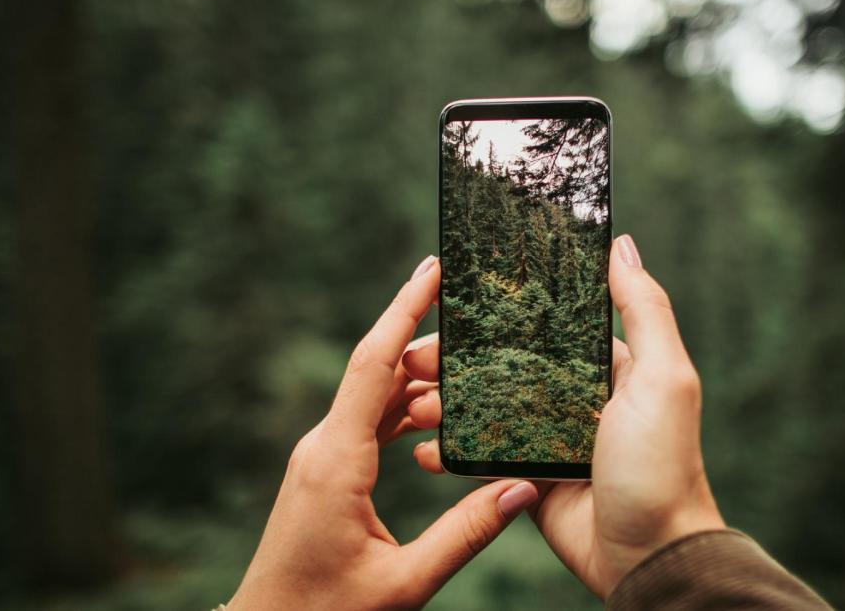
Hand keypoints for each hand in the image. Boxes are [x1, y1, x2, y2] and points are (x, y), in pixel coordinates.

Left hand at [231, 256, 539, 609]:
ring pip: (375, 394)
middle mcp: (325, 445)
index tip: (433, 266)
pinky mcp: (328, 470)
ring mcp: (323, 456)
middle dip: (428, 339)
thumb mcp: (404, 582)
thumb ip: (465, 535)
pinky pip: (369, 421)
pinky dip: (405, 407)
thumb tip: (522, 490)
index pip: (374, 363)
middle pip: (378, 369)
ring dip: (420, 377)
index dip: (404, 308)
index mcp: (338, 459)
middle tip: (481, 319)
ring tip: (472, 362)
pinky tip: (439, 410)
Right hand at [403, 235, 723, 598]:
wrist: (648, 556)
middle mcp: (575, 396)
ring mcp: (549, 437)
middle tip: (414, 358)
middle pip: (502, 362)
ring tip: (411, 403)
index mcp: (607, 366)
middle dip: (455, 358)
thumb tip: (622, 244)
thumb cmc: (662, 465)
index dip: (498, 310)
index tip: (451, 298)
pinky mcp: (528, 477)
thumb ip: (644, 310)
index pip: (544, 323)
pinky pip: (481, 455)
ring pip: (484, 406)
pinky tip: (423, 448)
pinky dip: (450, 450)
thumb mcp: (664, 378)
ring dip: (443, 402)